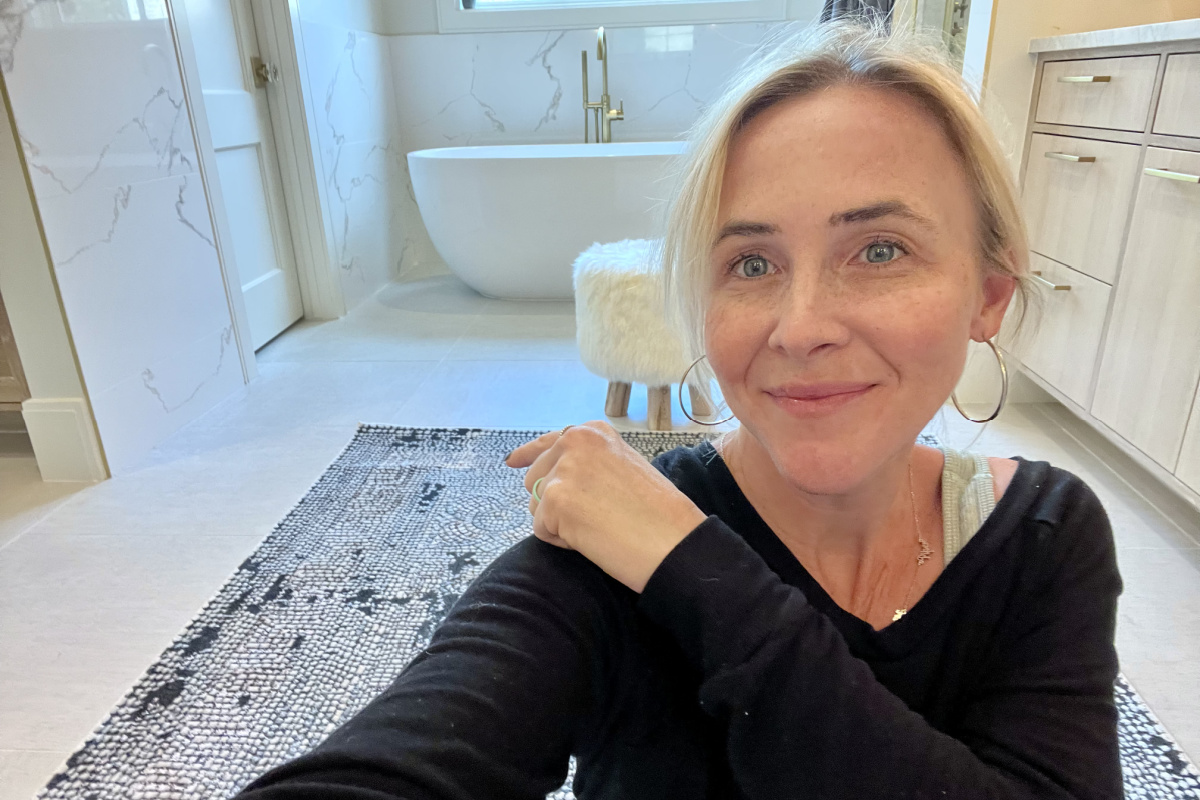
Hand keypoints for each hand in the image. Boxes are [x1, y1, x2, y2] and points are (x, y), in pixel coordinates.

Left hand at [504, 421, 708, 592]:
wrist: (675, 542)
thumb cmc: (658, 514)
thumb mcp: (623, 468)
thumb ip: (589, 463)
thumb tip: (550, 474)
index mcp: (594, 432)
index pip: (547, 443)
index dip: (529, 456)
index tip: (512, 462)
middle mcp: (575, 441)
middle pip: (535, 479)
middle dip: (555, 503)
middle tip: (597, 517)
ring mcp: (564, 469)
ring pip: (536, 506)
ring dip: (559, 523)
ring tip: (599, 526)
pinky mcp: (556, 499)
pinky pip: (541, 530)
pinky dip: (562, 542)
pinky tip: (592, 539)